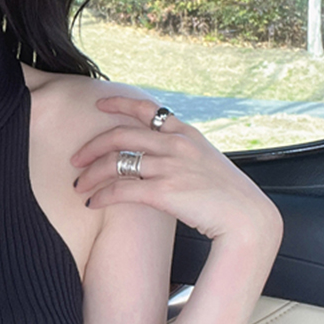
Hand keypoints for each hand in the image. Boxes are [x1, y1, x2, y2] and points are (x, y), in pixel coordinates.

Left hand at [71, 96, 282, 247]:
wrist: (248, 219)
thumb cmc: (227, 196)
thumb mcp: (206, 162)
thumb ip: (182, 153)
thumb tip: (157, 156)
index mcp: (185, 133)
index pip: (147, 108)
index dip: (118, 103)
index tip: (98, 105)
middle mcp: (175, 145)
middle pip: (120, 135)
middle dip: (91, 147)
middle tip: (75, 159)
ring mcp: (170, 167)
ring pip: (115, 163)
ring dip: (90, 175)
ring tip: (79, 187)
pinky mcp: (165, 191)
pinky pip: (121, 190)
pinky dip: (101, 196)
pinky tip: (92, 203)